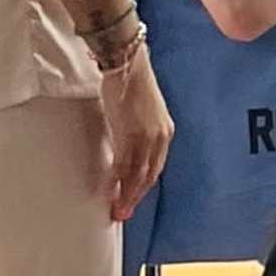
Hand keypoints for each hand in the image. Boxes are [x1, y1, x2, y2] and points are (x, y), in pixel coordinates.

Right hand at [95, 48, 173, 225]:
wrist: (126, 63)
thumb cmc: (129, 82)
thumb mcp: (138, 112)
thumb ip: (135, 131)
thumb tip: (124, 150)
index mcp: (164, 131)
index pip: (155, 167)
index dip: (143, 185)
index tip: (133, 198)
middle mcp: (160, 136)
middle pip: (148, 175)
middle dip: (135, 196)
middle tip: (123, 212)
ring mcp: (147, 136)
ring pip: (137, 174)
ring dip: (126, 194)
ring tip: (116, 209)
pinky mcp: (131, 133)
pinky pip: (125, 164)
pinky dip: (118, 179)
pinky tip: (111, 189)